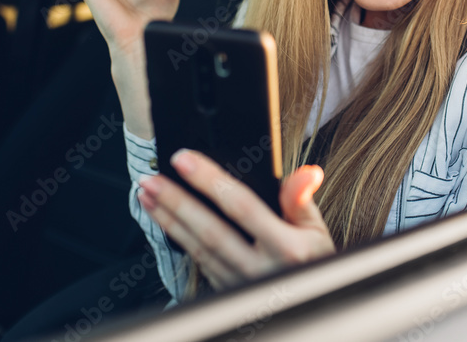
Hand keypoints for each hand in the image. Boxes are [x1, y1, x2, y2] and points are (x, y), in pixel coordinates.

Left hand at [137, 150, 334, 289]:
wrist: (313, 307)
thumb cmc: (316, 264)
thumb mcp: (319, 232)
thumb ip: (303, 201)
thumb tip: (307, 173)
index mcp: (286, 248)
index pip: (241, 207)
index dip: (210, 181)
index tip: (184, 160)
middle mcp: (259, 269)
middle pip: (210, 230)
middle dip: (176, 202)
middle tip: (150, 179)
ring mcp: (240, 285)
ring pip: (197, 249)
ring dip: (169, 220)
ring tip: (148, 195)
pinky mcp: (227, 292)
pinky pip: (198, 263)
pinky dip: (178, 239)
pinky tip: (164, 221)